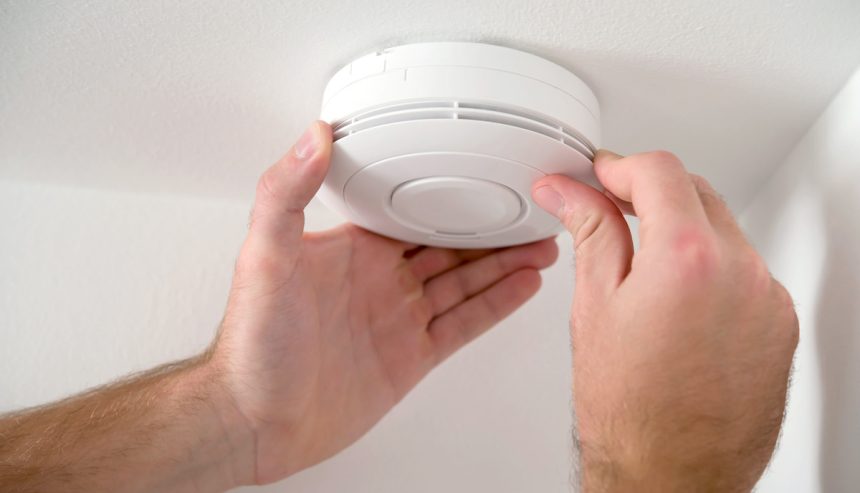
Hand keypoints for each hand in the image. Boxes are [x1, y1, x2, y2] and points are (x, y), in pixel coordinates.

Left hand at [209, 121, 558, 483]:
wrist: (257, 420)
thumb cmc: (252, 345)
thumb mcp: (264, 257)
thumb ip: (286, 194)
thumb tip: (311, 137)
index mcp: (351, 251)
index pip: (410, 211)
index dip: (448, 193)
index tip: (480, 174)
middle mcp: (378, 281)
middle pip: (448, 245)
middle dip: (489, 229)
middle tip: (529, 211)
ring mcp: (397, 319)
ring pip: (464, 282)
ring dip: (503, 263)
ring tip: (542, 244)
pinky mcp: (410, 356)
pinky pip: (463, 324)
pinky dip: (496, 305)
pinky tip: (522, 287)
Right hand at [532, 150, 797, 491]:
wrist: (671, 474)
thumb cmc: (628, 408)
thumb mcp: (593, 305)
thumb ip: (589, 232)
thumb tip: (568, 192)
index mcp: (687, 259)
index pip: (659, 172)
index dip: (620, 166)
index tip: (599, 176)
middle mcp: (740, 271)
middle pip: (696, 192)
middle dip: (650, 192)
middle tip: (610, 209)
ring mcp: (767, 299)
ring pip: (724, 229)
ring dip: (682, 229)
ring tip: (641, 265)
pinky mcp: (780, 323)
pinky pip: (745, 270)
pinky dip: (710, 266)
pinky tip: (677, 299)